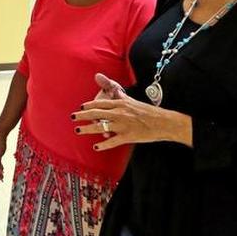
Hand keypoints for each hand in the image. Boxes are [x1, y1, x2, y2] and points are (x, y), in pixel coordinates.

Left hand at [72, 73, 191, 149]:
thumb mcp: (132, 101)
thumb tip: (113, 88)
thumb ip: (119, 95)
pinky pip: (112, 142)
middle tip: (73, 117)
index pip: (100, 103)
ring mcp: (123, 125)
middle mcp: (120, 113)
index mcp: (121, 104)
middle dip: (82, 116)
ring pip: (101, 127)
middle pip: (96, 113)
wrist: (163, 122)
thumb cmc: (148, 111)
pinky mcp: (128, 136)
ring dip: (88, 129)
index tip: (81, 107)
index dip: (89, 105)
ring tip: (78, 130)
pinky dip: (103, 144)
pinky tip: (95, 147)